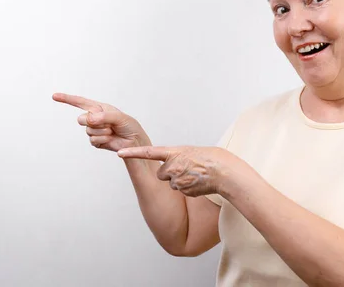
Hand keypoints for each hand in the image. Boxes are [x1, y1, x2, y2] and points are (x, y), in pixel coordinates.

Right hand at [52, 93, 150, 151]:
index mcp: (98, 108)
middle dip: (93, 121)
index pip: (79, 102)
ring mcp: (94, 130)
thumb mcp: (119, 117)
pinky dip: (102, 139)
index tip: (54, 96)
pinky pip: (93, 140)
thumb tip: (90, 119)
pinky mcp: (96, 141)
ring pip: (88, 130)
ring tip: (112, 131)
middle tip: (107, 123)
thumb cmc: (129, 126)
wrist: (133, 141)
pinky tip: (110, 138)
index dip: (67, 99)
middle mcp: (94, 118)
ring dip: (102, 131)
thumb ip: (104, 116)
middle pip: (81, 118)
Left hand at [117, 145, 242, 196]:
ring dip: (180, 180)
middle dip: (170, 173)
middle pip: (162, 173)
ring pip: (172, 183)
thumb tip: (169, 166)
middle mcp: (173, 167)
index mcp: (174, 153)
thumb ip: (176, 157)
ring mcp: (178, 180)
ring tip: (195, 175)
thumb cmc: (211, 159)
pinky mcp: (184, 191)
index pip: (149, 152)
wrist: (224, 172)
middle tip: (186, 169)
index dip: (133, 152)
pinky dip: (188, 188)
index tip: (120, 152)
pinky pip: (181, 190)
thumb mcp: (190, 152)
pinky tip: (198, 183)